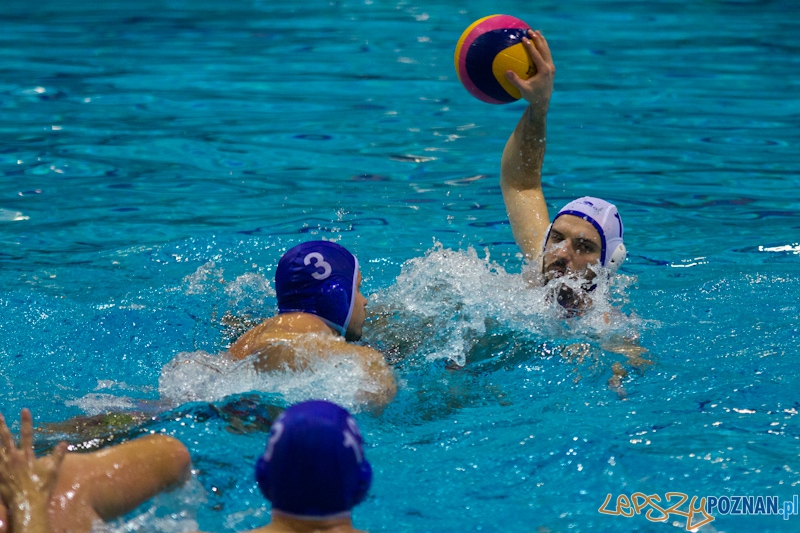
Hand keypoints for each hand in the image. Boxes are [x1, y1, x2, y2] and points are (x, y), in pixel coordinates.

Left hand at [0, 409, 66, 528]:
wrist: (27, 505)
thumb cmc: (41, 489)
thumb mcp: (53, 471)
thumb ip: (58, 455)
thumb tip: (65, 442)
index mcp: (27, 456)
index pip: (27, 434)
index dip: (26, 422)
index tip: (24, 409)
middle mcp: (13, 459)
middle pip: (5, 439)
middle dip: (1, 426)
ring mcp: (3, 468)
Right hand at [505, 30, 554, 110]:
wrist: (543, 102)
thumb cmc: (532, 96)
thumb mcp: (523, 90)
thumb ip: (515, 81)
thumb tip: (507, 72)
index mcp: (544, 70)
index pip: (536, 55)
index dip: (530, 46)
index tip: (524, 38)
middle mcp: (549, 67)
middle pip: (544, 49)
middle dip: (538, 39)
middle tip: (530, 30)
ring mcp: (551, 67)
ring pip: (547, 50)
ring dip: (542, 41)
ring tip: (537, 32)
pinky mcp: (550, 69)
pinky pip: (547, 55)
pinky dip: (543, 47)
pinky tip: (538, 43)